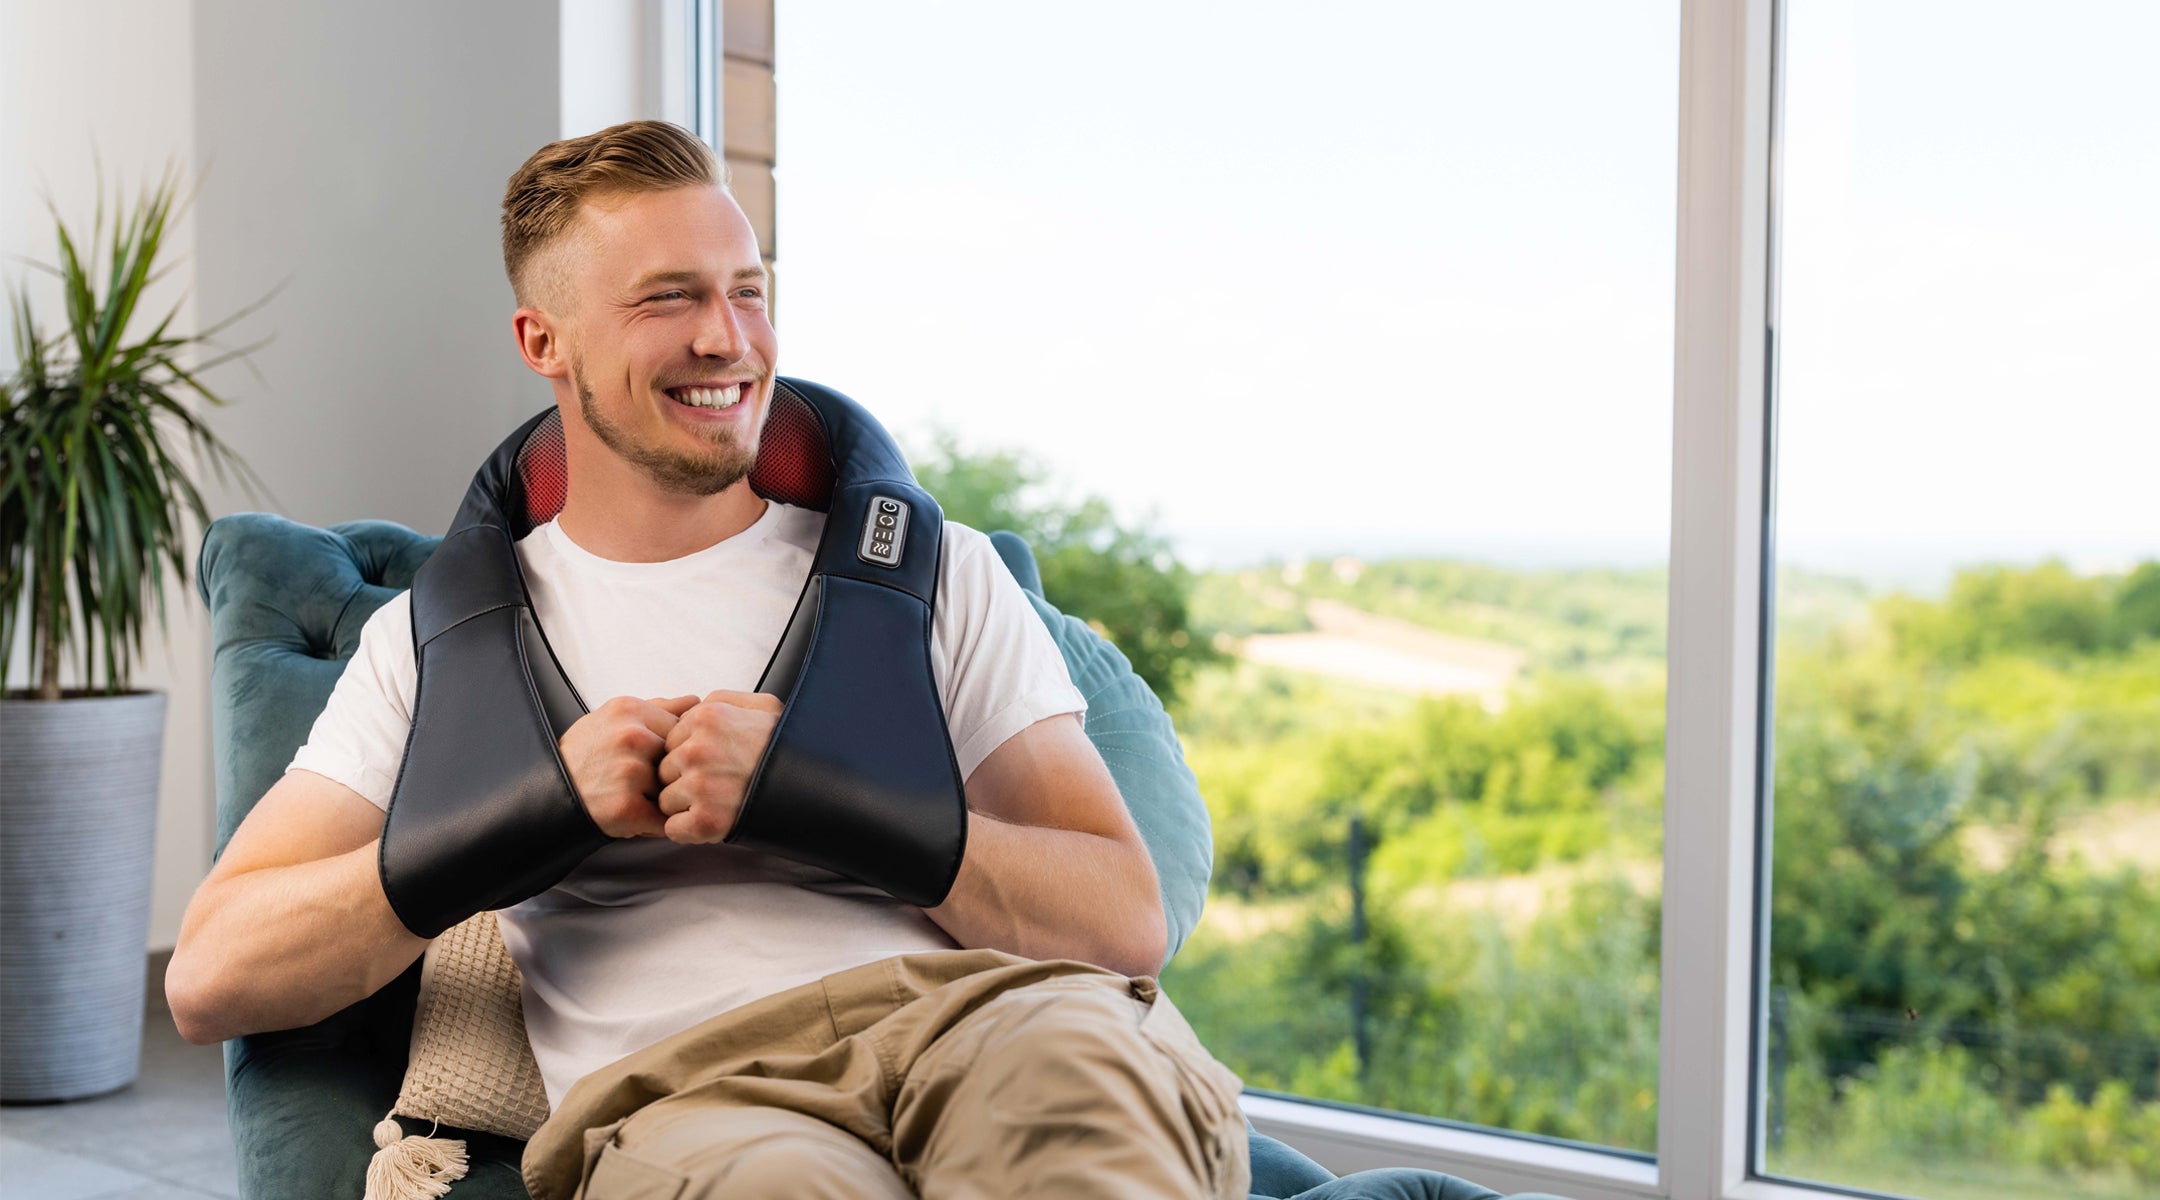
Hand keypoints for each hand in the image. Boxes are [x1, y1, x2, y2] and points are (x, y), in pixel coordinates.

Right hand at [558, 695, 700, 837]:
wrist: (551, 792)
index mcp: (630, 710)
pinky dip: (658, 823)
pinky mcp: (627, 806)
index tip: (657, 759)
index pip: (681, 727)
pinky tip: (639, 816)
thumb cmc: (586, 755)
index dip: (674, 748)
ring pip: (675, 787)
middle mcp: (631, 737)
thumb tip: (697, 702)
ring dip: (665, 798)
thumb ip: (658, 708)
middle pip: (680, 757)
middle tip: (646, 781)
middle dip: (671, 773)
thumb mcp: (614, 719)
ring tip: (639, 798)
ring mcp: (630, 771)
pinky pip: (665, 817)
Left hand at [656, 690, 784, 843]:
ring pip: (667, 800)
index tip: (716, 764)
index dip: (690, 755)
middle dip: (685, 780)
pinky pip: (674, 829)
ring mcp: (701, 785)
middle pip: (665, 770)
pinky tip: (715, 821)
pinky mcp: (706, 821)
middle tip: (720, 785)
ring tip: (722, 802)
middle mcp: (698, 749)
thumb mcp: (765, 706)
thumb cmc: (789, 749)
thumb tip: (696, 703)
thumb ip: (725, 699)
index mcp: (707, 717)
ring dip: (687, 806)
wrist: (819, 789)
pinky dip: (689, 831)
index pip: (671, 741)